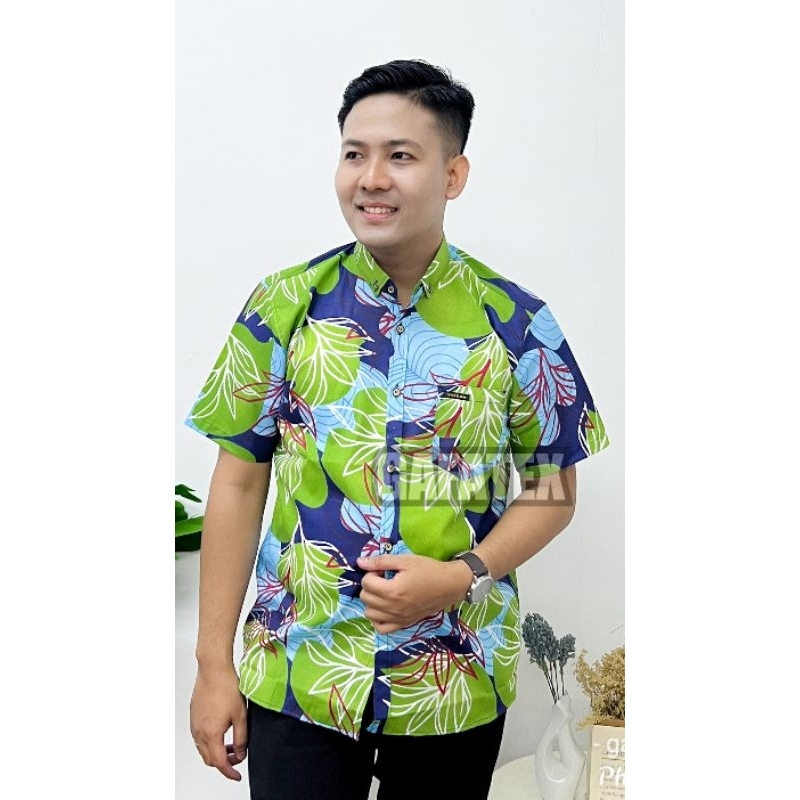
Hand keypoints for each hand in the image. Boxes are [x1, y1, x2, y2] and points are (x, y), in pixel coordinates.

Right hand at [190, 665, 247, 780]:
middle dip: (223, 763)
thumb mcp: (241, 715)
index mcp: (211, 734)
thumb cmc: (227, 687)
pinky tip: (221, 732)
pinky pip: (199, 738)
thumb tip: (240, 753)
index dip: (229, 772)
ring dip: (216, 752)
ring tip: (231, 745)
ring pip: (203, 749)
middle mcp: (199, 732)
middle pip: (209, 759)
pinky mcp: (193, 717)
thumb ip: (241, 738)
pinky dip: (210, 742)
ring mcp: (194, 724)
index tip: (236, 775)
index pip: (219, 763)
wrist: (213, 669)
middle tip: (237, 757)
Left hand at [357, 554, 470, 632]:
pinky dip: (378, 619)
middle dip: (370, 585)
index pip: (366, 582)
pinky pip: (381, 629)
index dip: (372, 572)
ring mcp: (397, 619)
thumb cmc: (428, 570)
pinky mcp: (403, 624)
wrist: (450, 585)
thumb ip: (380, 561)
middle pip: (365, 597)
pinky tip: (384, 608)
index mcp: (392, 591)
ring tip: (384, 592)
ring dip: (372, 601)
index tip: (383, 570)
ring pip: (369, 613)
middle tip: (384, 579)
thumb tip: (359, 562)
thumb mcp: (405, 560)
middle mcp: (392, 608)